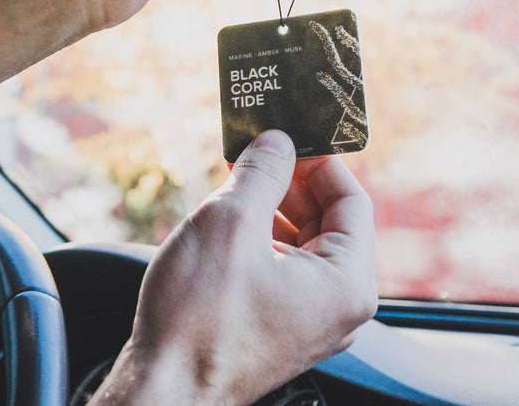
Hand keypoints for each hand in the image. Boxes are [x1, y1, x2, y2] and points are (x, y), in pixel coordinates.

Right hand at [95, 131, 376, 405]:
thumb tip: (277, 140)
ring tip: (232, 188)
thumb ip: (262, 171)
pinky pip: (283, 272)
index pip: (353, 200)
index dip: (318, 161)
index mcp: (347, 284)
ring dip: (271, 211)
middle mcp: (338, 308)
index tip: (286, 137)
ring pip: (303, 246)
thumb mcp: (230, 221)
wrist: (165, 390)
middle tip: (253, 156)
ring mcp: (309, 323)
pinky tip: (226, 228)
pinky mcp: (279, 330)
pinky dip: (260, 242)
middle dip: (290, 184)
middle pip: (330, 222)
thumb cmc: (199, 322)